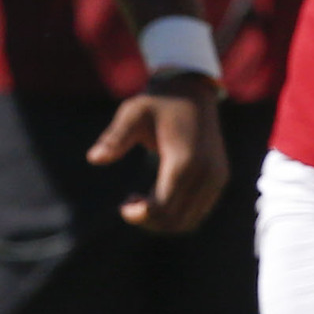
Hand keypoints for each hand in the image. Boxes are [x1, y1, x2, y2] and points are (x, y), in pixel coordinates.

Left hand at [91, 78, 226, 231]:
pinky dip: (177, 214)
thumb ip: (115, 137)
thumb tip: (93, 158)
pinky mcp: (219, 179)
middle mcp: (206, 173)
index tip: (123, 207)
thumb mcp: (132, 113)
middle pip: (175, 220)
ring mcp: (216, 178)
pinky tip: (157, 197)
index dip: (140, 216)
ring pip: (189, 221)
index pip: (163, 208)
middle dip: (148, 221)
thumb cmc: (158, 103)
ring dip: (163, 221)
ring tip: (141, 200)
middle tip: (129, 203)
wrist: (193, 92)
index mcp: (185, 160)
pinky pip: (198, 212)